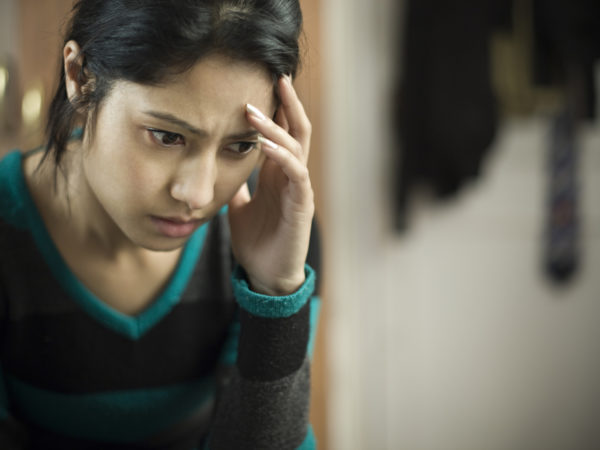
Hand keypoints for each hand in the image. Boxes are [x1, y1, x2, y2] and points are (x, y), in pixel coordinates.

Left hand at [228, 75, 313, 295]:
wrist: (266, 276)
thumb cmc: (256, 243)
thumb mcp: (237, 208)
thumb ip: (235, 186)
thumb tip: (218, 167)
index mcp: (276, 175)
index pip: (282, 133)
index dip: (277, 108)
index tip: (264, 82)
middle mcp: (290, 177)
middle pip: (297, 131)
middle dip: (288, 104)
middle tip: (277, 76)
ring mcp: (298, 189)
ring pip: (295, 147)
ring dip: (276, 127)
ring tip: (253, 109)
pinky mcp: (302, 205)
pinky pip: (296, 174)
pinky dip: (281, 156)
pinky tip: (264, 143)